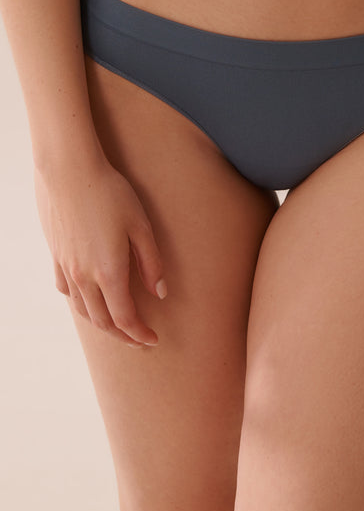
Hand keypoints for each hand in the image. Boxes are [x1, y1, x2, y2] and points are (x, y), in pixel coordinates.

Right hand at [33, 158, 167, 348]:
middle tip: (139, 338)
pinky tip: (89, 298)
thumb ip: (151, 263)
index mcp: (109, 272)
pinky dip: (81, 303)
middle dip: (123, 335)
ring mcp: (66, 267)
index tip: (153, 339)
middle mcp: (84, 276)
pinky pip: (66, 290)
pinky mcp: (56, 255)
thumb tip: (160, 293)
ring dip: (101, 323)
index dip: (140, 334)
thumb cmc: (111, 194)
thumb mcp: (141, 227)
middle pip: (103, 321)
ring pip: (83, 310)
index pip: (125, 318)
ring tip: (117, 325)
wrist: (70, 171)